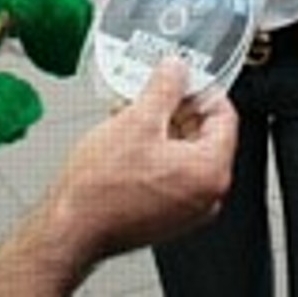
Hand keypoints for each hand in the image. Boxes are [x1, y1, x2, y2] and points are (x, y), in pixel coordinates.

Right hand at [0, 58, 236, 294]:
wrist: (72, 228)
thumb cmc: (102, 189)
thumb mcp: (138, 119)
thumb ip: (165, 87)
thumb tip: (176, 70)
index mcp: (210, 172)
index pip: (225, 116)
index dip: (201, 89)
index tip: (183, 78)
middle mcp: (206, 195)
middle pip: (205, 136)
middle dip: (177, 109)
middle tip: (154, 92)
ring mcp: (186, 209)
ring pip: (185, 155)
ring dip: (161, 129)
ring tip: (134, 112)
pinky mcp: (165, 216)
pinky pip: (170, 174)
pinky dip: (154, 153)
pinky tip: (128, 138)